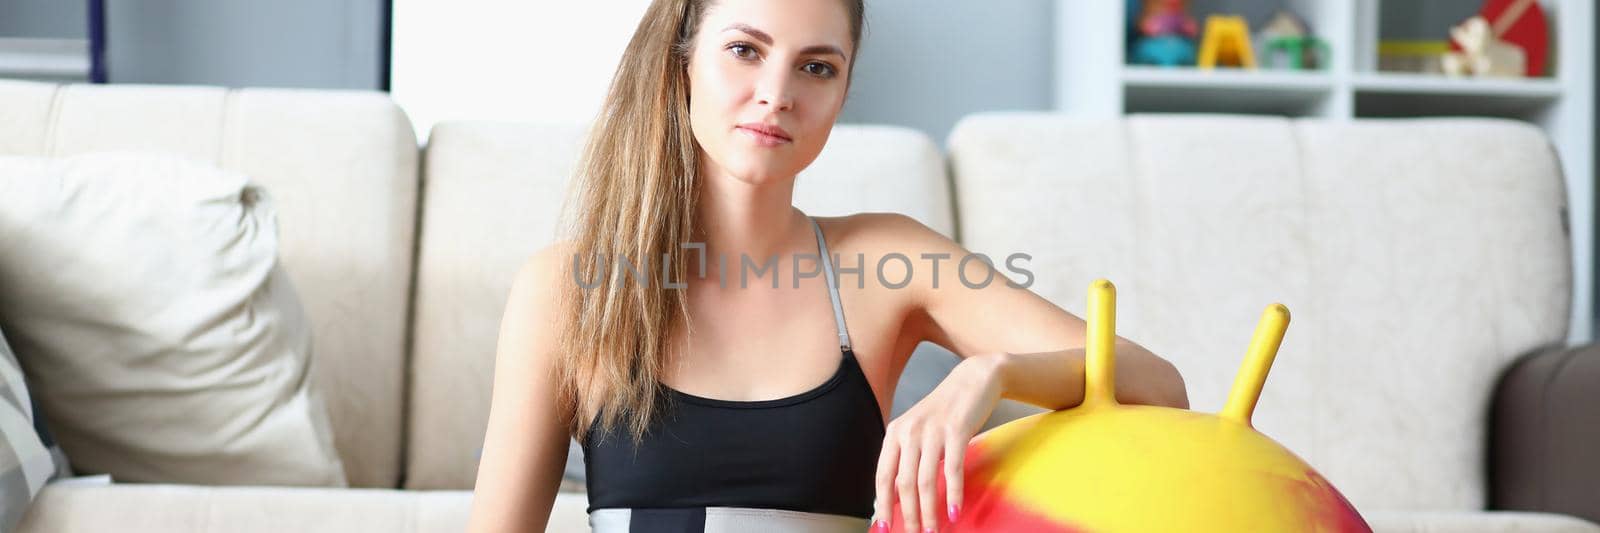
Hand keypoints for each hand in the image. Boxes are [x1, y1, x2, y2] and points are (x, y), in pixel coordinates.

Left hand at [871, 353, 1005, 532]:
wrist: (974, 380)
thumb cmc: (945, 412)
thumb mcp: (918, 430)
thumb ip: (907, 457)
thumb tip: (898, 495)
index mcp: (895, 433)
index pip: (883, 475)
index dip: (882, 503)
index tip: (885, 526)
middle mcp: (909, 432)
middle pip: (903, 483)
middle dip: (908, 514)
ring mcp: (933, 431)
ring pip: (925, 481)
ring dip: (929, 511)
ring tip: (933, 531)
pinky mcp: (957, 431)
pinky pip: (952, 470)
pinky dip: (953, 494)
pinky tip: (954, 511)